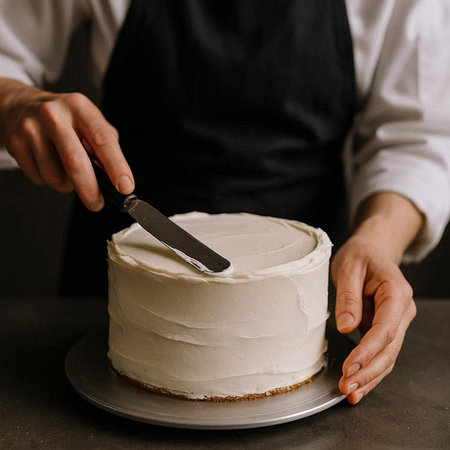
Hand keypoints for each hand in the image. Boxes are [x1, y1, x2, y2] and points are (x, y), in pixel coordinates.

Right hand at [0, 79, 133, 210]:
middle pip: (75, 162)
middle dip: (90, 190)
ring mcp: (31, 129)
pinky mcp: (15, 144)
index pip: (103, 140)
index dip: (116, 166)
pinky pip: (40, 179)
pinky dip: (50, 181)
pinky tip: (49, 165)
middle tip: (97, 203)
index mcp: (80, 107)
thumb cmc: (65, 119)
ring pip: (56, 176)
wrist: (20, 105)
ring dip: (67, 185)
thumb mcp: (88, 121)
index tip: (125, 186)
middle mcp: (54, 115)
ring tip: (67, 171)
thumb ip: (105, 145)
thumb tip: (117, 178)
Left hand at [331, 234, 416, 403]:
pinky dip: (369, 371)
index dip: (367, 351)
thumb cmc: (360, 256)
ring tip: (349, 392)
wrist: (370, 250)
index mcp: (396, 294)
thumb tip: (346, 327)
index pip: (385, 329)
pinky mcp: (385, 328)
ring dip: (369, 377)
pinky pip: (380, 353)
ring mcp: (396, 322)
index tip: (350, 366)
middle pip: (389, 349)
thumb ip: (348, 297)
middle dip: (368, 372)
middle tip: (346, 387)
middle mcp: (401, 311)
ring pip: (387, 356)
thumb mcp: (349, 268)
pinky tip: (358, 385)